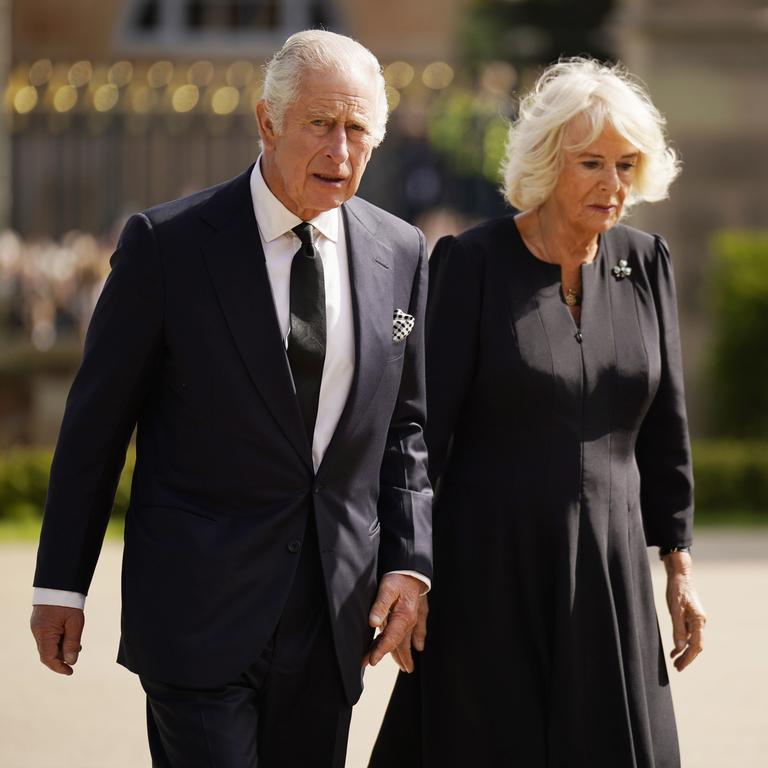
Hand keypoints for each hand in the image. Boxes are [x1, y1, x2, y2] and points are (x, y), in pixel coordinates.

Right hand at [30, 605, 84, 674]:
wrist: (60, 583)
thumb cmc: (68, 602)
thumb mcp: (75, 623)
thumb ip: (72, 642)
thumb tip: (71, 661)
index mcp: (44, 634)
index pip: (49, 658)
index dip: (59, 667)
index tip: (70, 672)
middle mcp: (37, 632)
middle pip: (47, 653)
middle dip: (60, 659)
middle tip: (74, 659)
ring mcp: (38, 627)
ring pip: (48, 645)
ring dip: (60, 649)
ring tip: (76, 646)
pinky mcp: (40, 622)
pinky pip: (48, 637)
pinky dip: (58, 641)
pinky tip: (69, 638)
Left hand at [363, 574, 421, 671]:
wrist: (414, 566)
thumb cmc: (399, 577)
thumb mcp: (387, 588)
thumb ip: (380, 605)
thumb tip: (373, 623)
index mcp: (403, 617)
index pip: (390, 640)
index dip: (380, 651)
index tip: (371, 662)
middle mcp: (410, 621)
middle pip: (399, 643)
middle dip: (390, 656)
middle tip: (377, 665)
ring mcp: (416, 616)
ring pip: (408, 638)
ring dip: (403, 652)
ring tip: (404, 666)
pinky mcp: (419, 610)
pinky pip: (420, 629)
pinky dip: (418, 638)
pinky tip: (419, 646)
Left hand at [663, 551, 705, 671]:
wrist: (680, 575)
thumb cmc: (677, 590)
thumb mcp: (675, 609)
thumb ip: (678, 628)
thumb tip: (681, 647)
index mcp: (699, 621)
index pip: (696, 646)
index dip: (688, 658)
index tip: (680, 667)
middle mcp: (700, 622)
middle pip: (696, 646)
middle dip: (687, 658)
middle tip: (677, 668)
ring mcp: (696, 620)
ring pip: (692, 641)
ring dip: (684, 652)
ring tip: (675, 662)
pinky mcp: (690, 617)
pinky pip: (688, 634)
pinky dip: (682, 642)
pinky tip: (675, 649)